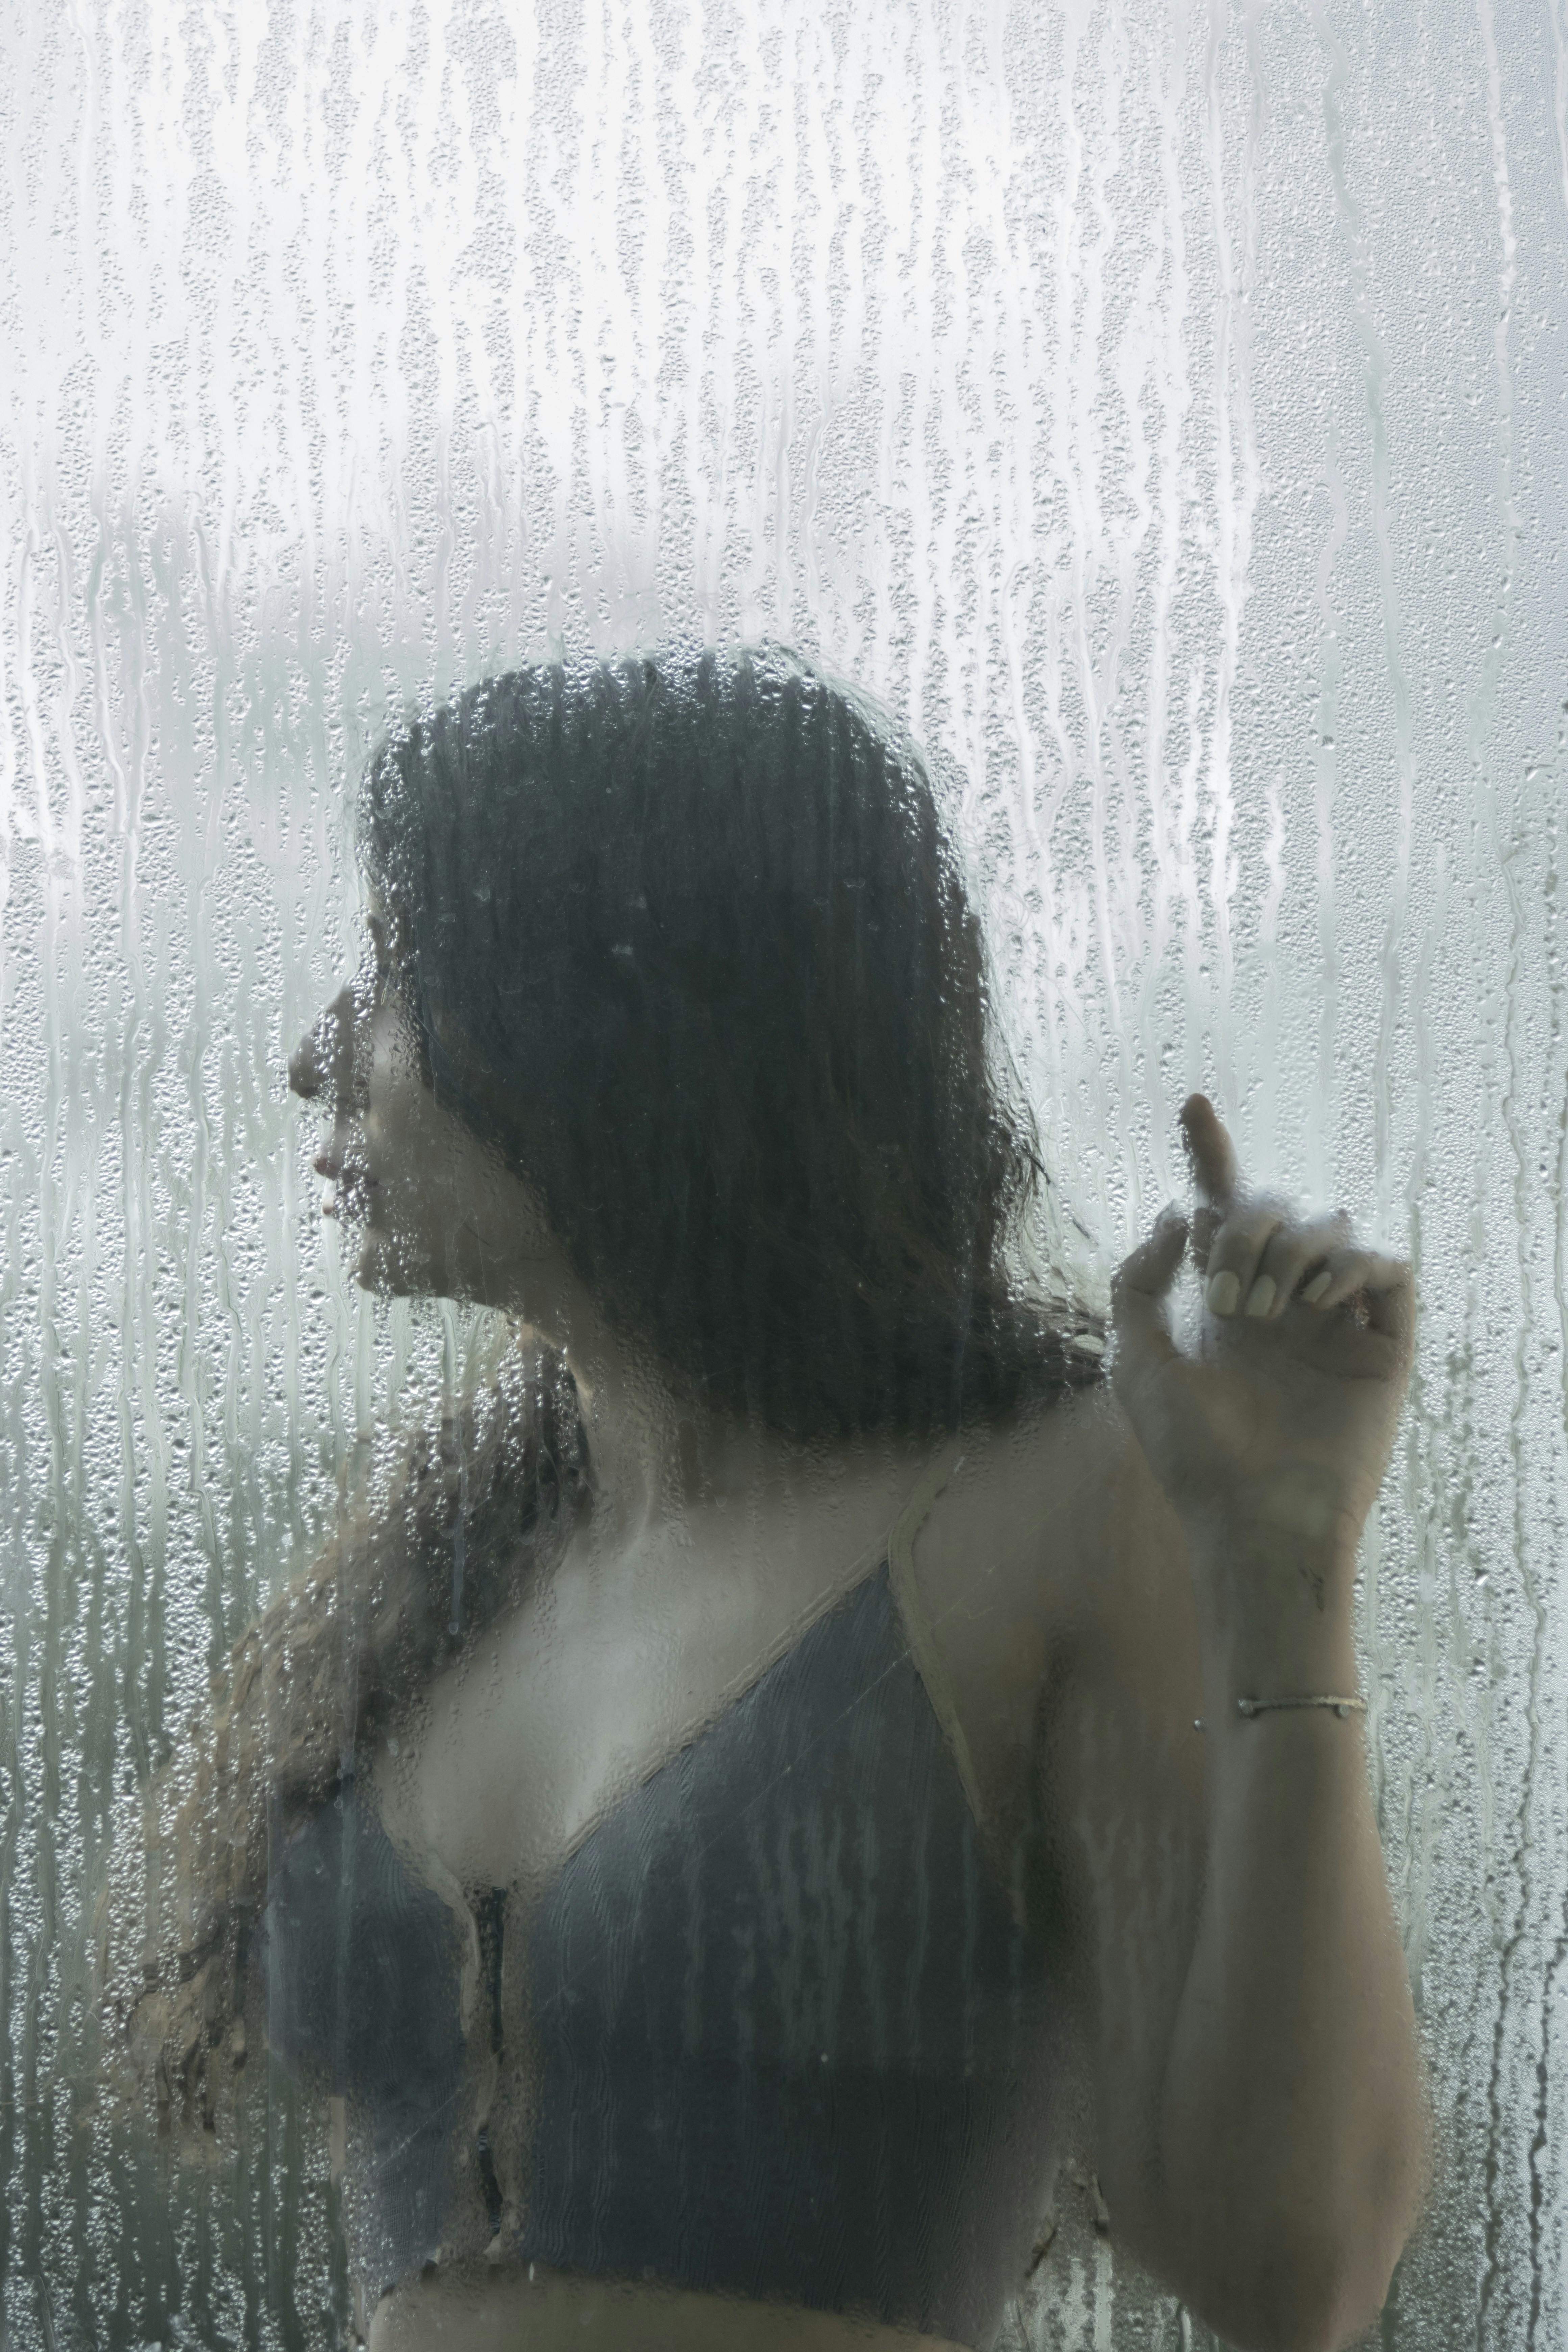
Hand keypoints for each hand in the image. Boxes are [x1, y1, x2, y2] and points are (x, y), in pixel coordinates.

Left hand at [1110, 1097, 1413, 1607]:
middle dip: (1245, 1230)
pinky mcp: (1383, 1342)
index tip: (1191, 1105)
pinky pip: (1385, 1266)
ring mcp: (1335, 1318)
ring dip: (1290, 1250)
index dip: (1210, 1154)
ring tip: (1268, 1310)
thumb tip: (1174, 1214)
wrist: (1254, 1515)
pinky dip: (1352, 1265)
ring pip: (1330, 1225)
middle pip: (1274, 1206)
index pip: (1220, 1209)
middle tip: (1228, 1294)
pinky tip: (1316, 1301)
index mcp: (1225, 1300)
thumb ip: (1139, 1280)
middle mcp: (1281, 1301)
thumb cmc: (1192, 1453)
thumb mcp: (1136, 1361)